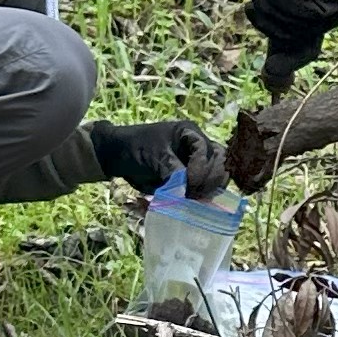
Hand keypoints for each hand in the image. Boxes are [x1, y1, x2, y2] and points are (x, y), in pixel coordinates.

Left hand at [88, 115, 223, 197]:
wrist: (119, 156)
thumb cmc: (135, 149)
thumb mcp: (155, 158)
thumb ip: (173, 172)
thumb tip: (187, 190)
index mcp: (189, 133)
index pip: (207, 151)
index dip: (201, 169)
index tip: (189, 184)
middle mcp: (198, 146)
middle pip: (218, 163)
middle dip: (209, 180)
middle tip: (194, 195)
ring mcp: (197, 161)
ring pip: (217, 174)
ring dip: (210, 188)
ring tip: (196, 200)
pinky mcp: (193, 176)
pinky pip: (207, 185)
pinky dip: (205, 194)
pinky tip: (197, 202)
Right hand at [247, 0, 337, 95]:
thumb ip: (275, 26)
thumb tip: (272, 76)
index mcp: (317, 22)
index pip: (304, 52)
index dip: (287, 62)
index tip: (269, 72)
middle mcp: (330, 21)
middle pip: (290, 40)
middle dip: (265, 18)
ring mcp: (337, 12)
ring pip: (296, 27)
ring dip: (272, 4)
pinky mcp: (337, 1)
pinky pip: (306, 15)